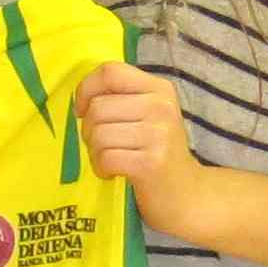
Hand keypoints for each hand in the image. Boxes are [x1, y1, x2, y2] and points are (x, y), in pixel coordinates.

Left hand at [75, 60, 211, 239]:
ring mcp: (158, 134)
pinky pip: (105, 158)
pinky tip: (113, 173)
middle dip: (88, 131)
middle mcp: (161, 106)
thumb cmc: (157, 152)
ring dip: (94, 152)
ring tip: (110, 160)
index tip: (83, 111)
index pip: (110, 72)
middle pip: (98, 107)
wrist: (186, 194)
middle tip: (102, 146)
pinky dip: (101, 168)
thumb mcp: (147, 115)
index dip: (86, 89)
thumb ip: (121, 98)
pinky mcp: (150, 162)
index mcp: (159, 89)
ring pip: (98, 134)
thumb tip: (81, 96)